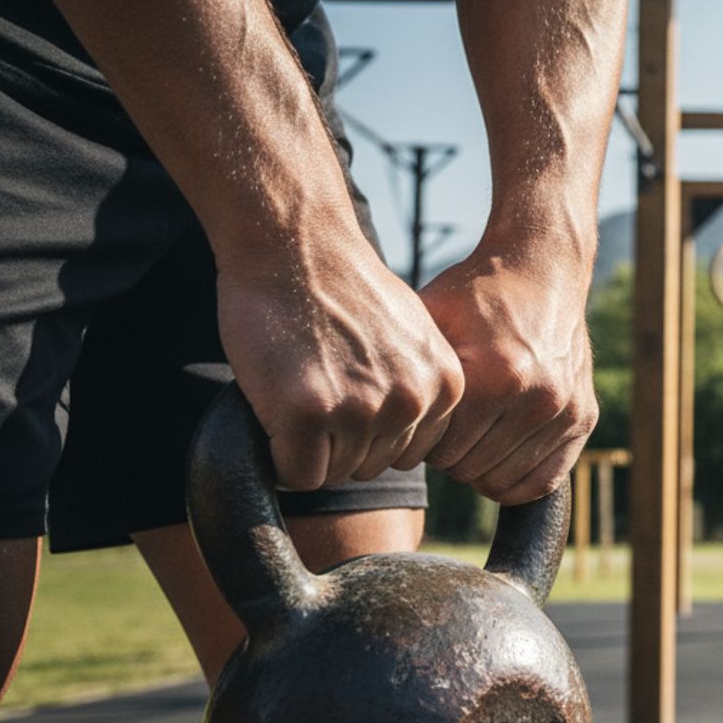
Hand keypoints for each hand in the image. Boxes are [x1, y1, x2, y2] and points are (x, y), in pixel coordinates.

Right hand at [217, 236, 464, 492]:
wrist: (297, 247)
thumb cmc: (344, 290)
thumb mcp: (413, 336)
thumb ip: (418, 386)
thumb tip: (408, 437)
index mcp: (445, 386)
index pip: (408, 455)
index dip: (369, 434)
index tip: (347, 393)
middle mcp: (412, 402)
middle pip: (370, 467)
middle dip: (337, 441)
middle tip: (315, 388)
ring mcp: (362, 409)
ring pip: (333, 474)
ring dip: (306, 446)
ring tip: (296, 391)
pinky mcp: (309, 413)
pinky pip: (298, 475)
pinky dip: (279, 457)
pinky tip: (276, 412)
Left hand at [419, 242, 597, 504]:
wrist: (542, 270)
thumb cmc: (475, 296)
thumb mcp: (431, 322)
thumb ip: (407, 371)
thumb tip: (367, 419)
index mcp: (494, 376)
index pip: (441, 451)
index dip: (421, 441)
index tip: (419, 421)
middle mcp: (536, 398)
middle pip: (470, 468)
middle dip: (448, 455)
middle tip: (444, 430)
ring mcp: (565, 410)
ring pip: (503, 481)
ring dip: (479, 467)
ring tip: (469, 438)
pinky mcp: (584, 417)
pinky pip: (543, 481)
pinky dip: (515, 480)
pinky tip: (496, 457)